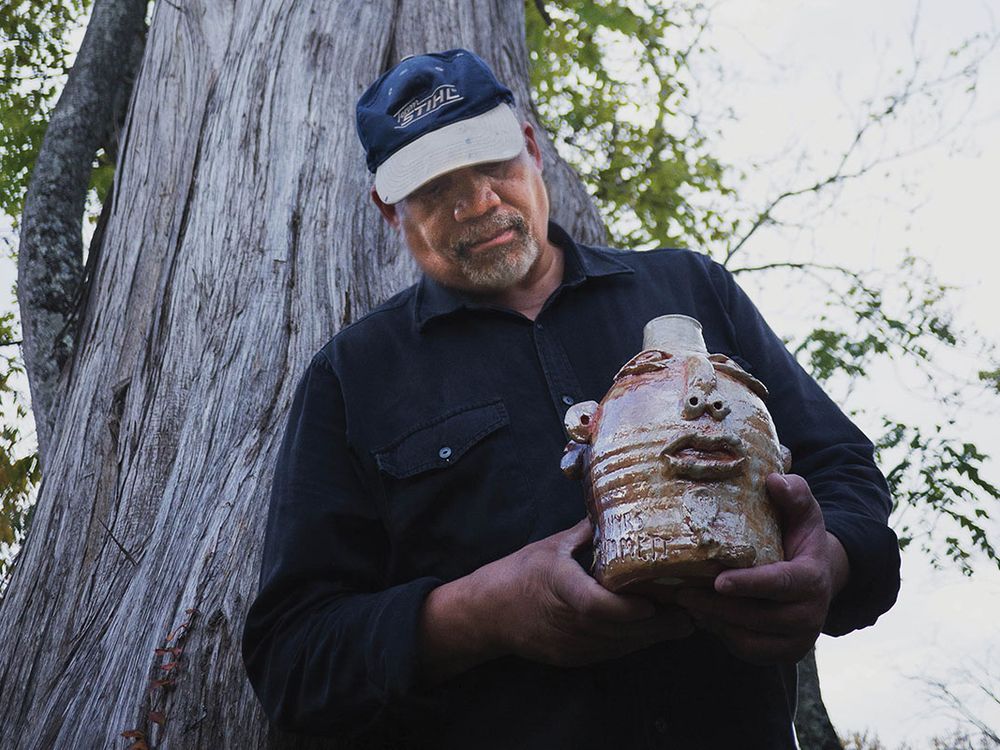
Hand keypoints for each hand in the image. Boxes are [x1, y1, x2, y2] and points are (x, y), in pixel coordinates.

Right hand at [419, 519, 693, 681]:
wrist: (487, 614)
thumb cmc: (520, 572)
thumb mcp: (551, 545)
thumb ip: (587, 532)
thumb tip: (622, 507)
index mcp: (557, 584)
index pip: (594, 605)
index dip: (627, 609)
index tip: (655, 603)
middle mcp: (564, 620)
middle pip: (617, 630)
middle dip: (658, 624)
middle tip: (692, 610)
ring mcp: (569, 645)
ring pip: (619, 646)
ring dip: (652, 636)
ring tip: (684, 619)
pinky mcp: (572, 659)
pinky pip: (611, 653)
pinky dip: (634, 642)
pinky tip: (655, 630)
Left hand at [675, 473, 849, 664]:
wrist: (815, 574)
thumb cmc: (799, 536)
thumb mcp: (802, 511)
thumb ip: (794, 493)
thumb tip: (774, 480)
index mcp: (813, 579)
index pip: (782, 584)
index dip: (750, 584)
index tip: (719, 581)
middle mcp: (810, 614)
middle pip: (759, 616)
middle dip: (718, 606)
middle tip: (682, 592)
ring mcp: (798, 638)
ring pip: (749, 638)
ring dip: (715, 622)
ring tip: (686, 601)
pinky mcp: (783, 653)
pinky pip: (747, 650)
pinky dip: (722, 635)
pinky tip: (701, 615)